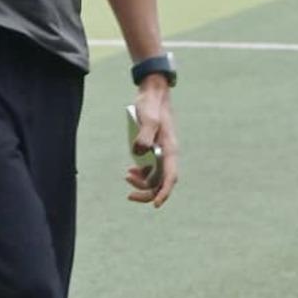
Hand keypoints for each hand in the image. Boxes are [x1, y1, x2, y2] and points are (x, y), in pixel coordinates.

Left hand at [127, 80, 178, 209]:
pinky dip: (141, 173)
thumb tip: (139, 152)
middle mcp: (168, 154)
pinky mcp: (154, 149)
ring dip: (142, 182)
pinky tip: (131, 169)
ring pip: (155, 178)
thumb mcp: (147, 117)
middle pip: (161, 183)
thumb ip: (144, 134)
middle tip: (129, 194)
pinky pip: (150, 169)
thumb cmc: (151, 104)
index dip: (164, 193)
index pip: (170, 177)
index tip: (156, 205)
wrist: (153, 93)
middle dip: (146, 192)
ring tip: (127, 175)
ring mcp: (161, 153)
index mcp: (169, 149)